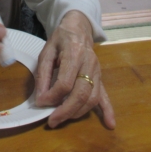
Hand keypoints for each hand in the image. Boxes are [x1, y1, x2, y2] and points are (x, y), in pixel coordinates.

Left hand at [34, 11, 115, 128]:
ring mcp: (97, 71)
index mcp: (74, 53)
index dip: (52, 96)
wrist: (79, 28)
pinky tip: (110, 123)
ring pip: (92, 97)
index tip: (41, 103)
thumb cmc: (61, 39)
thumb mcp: (47, 51)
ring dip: (78, 112)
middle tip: (52, 121)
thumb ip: (43, 74)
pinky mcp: (100, 77)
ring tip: (63, 118)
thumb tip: (41, 98)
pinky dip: (108, 110)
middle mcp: (89, 63)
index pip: (65, 82)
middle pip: (80, 93)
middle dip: (66, 111)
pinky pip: (105, 95)